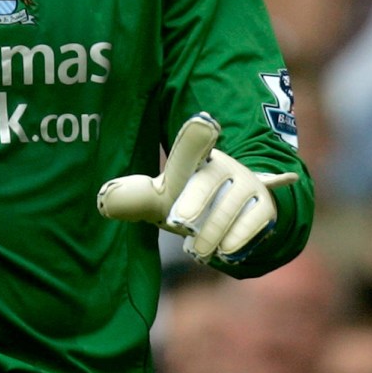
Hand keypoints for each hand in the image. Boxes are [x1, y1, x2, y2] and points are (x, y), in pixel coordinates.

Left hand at [96, 112, 297, 263]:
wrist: (232, 214)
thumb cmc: (188, 202)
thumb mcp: (162, 198)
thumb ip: (137, 198)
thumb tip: (105, 203)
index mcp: (196, 157)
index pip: (195, 143)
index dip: (198, 134)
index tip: (203, 121)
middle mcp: (224, 166)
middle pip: (207, 181)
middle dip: (194, 203)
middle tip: (179, 222)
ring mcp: (247, 185)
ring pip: (230, 207)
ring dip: (213, 233)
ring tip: (200, 251)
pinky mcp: (265, 207)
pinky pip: (254, 223)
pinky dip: (238, 241)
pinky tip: (226, 251)